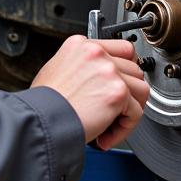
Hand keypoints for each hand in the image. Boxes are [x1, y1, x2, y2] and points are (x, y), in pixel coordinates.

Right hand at [32, 35, 150, 150]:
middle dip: (128, 93)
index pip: (122, 48)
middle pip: (134, 69)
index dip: (125, 70)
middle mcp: (97, 53)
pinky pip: (136, 113)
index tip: (122, 83)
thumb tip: (97, 80)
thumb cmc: (42, 104)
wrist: (39, 121)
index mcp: (82, 45)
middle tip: (115, 111)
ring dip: (129, 111)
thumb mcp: (56, 70)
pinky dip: (124, 128)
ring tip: (111, 124)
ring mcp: (109, 71)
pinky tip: (106, 135)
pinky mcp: (117, 92)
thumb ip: (82, 68)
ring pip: (140, 90)